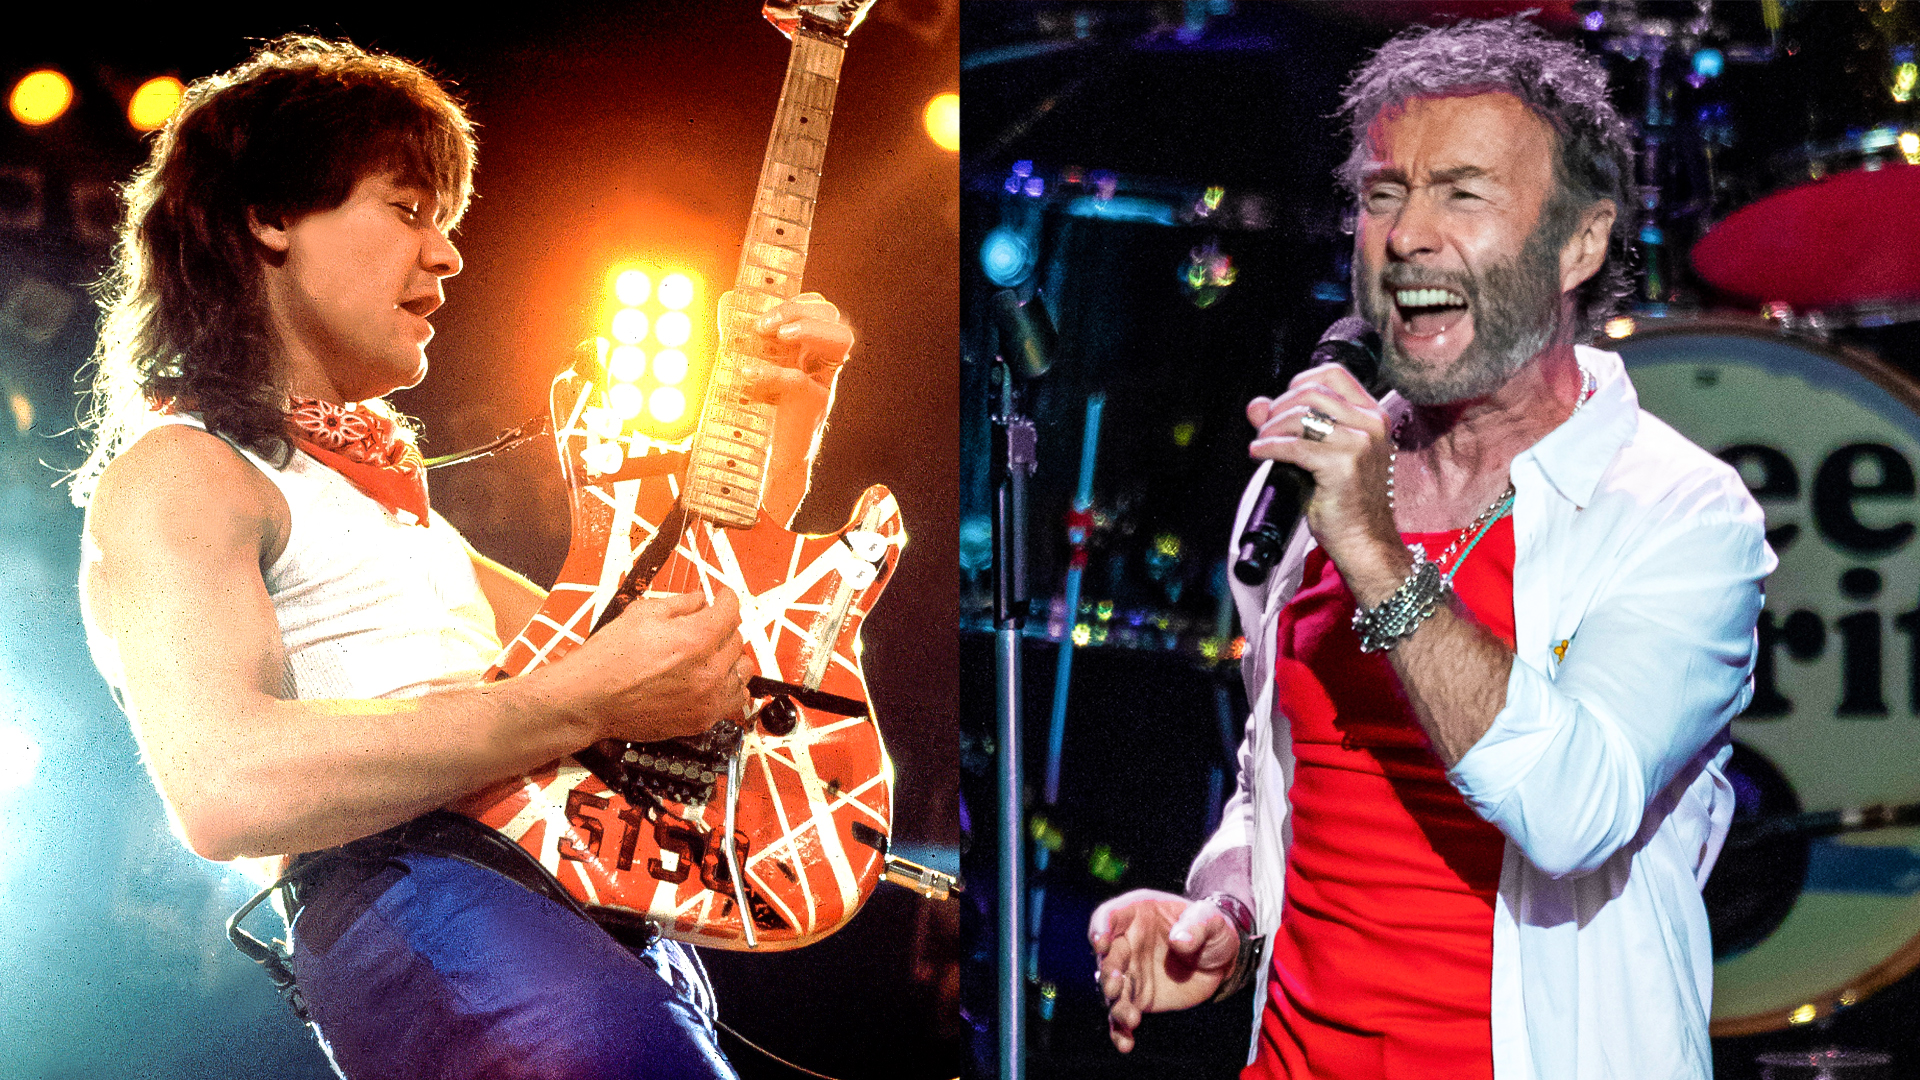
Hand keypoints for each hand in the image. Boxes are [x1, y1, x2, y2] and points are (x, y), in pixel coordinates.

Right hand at [550, 589, 750, 743]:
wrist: (590, 700)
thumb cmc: (608, 660)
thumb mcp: (642, 614)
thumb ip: (680, 603)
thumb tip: (700, 600)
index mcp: (695, 639)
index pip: (731, 610)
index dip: (726, 598)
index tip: (722, 598)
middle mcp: (707, 670)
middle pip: (736, 638)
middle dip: (722, 627)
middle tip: (705, 625)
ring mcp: (707, 698)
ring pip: (742, 669)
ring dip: (730, 657)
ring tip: (711, 654)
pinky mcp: (702, 719)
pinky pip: (734, 698)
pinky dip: (729, 686)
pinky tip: (714, 680)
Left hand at [735, 291, 851, 404]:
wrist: (767, 457)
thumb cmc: (761, 410)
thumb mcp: (751, 364)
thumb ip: (742, 337)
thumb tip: (728, 302)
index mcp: (809, 346)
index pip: (820, 308)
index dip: (797, 302)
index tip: (764, 312)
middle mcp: (821, 360)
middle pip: (833, 317)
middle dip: (799, 310)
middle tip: (764, 325)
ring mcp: (822, 380)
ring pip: (840, 339)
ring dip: (809, 328)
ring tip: (778, 336)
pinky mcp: (812, 403)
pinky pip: (800, 380)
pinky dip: (773, 372)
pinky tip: (749, 372)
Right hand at [1088, 889, 1242, 1052]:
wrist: (1220, 958)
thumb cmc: (1211, 929)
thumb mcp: (1211, 919)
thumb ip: (1196, 926)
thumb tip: (1180, 941)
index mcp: (1136, 915)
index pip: (1109, 916)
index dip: (1100, 928)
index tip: (1101, 942)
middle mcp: (1126, 943)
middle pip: (1107, 957)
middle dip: (1107, 972)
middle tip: (1115, 985)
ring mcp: (1130, 972)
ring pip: (1113, 991)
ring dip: (1116, 1004)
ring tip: (1130, 1018)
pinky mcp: (1138, 998)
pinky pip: (1122, 1016)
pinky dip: (1121, 1031)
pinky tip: (1126, 1043)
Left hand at [1247, 363, 1403, 587]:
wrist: (1365, 541)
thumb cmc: (1347, 502)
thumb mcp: (1320, 455)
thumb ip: (1290, 425)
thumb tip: (1255, 405)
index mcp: (1372, 415)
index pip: (1333, 373)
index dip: (1299, 382)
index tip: (1281, 404)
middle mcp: (1370, 423)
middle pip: (1311, 392)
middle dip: (1278, 407)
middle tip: (1264, 429)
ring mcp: (1360, 443)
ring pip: (1300, 416)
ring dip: (1271, 428)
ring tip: (1261, 443)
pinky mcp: (1344, 465)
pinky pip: (1294, 446)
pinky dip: (1269, 447)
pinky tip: (1258, 453)